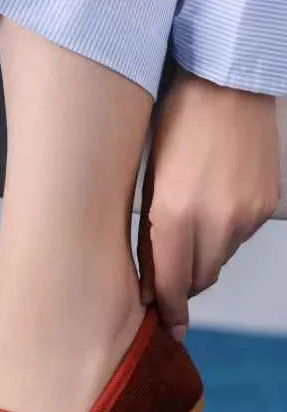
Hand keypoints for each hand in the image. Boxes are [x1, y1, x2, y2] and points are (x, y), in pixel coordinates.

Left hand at [139, 69, 280, 338]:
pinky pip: (241, 236)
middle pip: (198, 279)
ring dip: (203, 252)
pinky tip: (213, 200)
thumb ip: (147, 235)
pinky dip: (225, 230)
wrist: (225, 82)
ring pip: (220, 258)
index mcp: (175, 216)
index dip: (167, 311)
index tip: (166, 329)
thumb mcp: (145, 181)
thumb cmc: (174, 123)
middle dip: (181, 280)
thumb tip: (146, 281)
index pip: (170, 285)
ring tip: (189, 217)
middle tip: (165, 272)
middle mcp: (215, 221)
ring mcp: (246, 214)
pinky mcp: (266, 205)